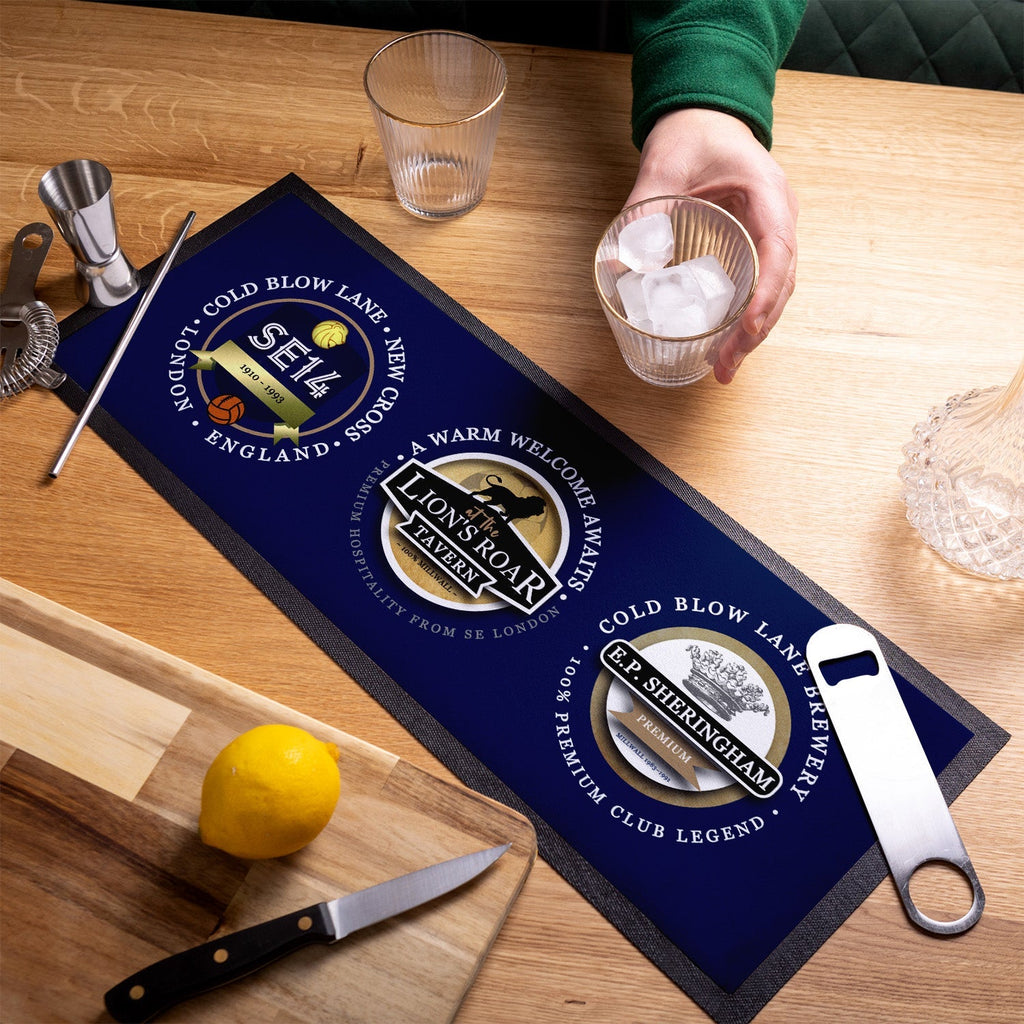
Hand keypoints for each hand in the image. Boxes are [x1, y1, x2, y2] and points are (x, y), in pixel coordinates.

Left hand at [625, 108, 797, 383]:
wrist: (704, 113)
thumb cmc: (690, 133)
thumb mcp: (662, 167)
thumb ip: (642, 213)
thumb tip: (622, 264)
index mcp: (768, 195)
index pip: (779, 252)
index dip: (766, 296)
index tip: (747, 331)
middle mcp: (779, 216)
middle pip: (782, 283)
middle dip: (757, 330)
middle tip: (726, 367)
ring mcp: (772, 229)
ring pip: (776, 289)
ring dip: (755, 330)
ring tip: (725, 367)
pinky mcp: (757, 240)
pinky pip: (763, 282)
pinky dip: (749, 315)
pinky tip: (727, 341)